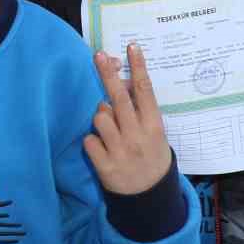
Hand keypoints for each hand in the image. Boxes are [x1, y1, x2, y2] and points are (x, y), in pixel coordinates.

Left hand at [83, 43, 172, 194]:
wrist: (149, 197)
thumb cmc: (150, 156)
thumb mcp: (154, 133)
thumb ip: (141, 111)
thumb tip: (124, 82)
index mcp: (153, 126)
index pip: (145, 91)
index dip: (138, 67)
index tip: (132, 46)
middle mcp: (138, 136)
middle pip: (119, 98)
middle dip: (108, 74)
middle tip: (98, 55)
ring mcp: (121, 150)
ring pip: (100, 117)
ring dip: (100, 116)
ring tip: (109, 129)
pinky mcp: (105, 165)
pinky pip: (89, 140)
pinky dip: (92, 141)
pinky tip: (102, 148)